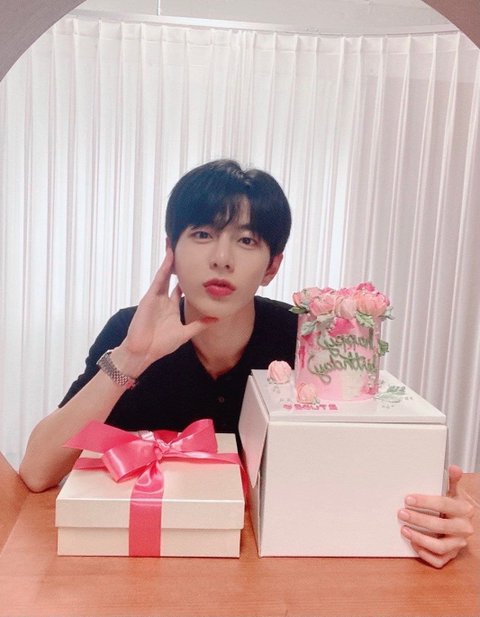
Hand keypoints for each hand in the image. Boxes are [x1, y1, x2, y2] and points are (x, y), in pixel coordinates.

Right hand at [115, 248, 215, 375]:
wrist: (143, 352)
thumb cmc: (160, 344)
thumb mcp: (185, 333)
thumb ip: (200, 324)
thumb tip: (217, 318)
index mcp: (172, 307)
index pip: (181, 288)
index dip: (189, 277)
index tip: (198, 267)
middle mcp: (164, 299)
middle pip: (172, 277)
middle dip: (178, 264)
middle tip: (186, 248)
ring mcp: (156, 297)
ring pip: (165, 274)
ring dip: (170, 259)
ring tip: (176, 243)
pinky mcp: (149, 297)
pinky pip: (159, 279)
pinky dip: (164, 268)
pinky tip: (170, 256)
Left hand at [398, 465, 474, 567]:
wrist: (466, 522)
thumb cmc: (456, 505)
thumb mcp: (455, 491)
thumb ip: (453, 480)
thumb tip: (454, 468)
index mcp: (464, 510)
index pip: (444, 505)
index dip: (425, 502)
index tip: (408, 499)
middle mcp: (463, 528)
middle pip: (441, 526)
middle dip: (419, 520)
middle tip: (401, 513)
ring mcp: (458, 543)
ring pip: (440, 546)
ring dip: (420, 539)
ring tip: (404, 530)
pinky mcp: (452, 555)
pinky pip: (440, 560)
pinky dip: (426, 554)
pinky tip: (414, 545)